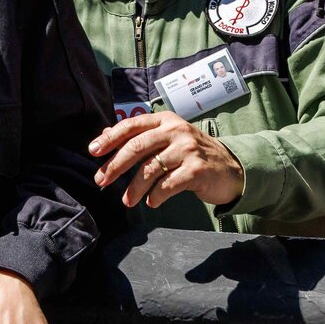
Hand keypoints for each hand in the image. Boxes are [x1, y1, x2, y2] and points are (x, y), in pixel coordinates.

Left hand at [90, 111, 243, 209]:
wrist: (231, 169)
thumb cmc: (193, 154)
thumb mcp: (168, 139)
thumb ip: (140, 136)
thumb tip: (106, 134)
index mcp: (165, 120)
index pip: (131, 126)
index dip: (110, 139)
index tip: (93, 152)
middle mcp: (176, 131)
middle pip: (137, 146)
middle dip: (115, 166)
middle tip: (102, 181)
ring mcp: (188, 149)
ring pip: (150, 168)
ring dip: (135, 188)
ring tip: (127, 201)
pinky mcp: (197, 170)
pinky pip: (168, 185)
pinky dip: (156, 196)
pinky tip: (151, 203)